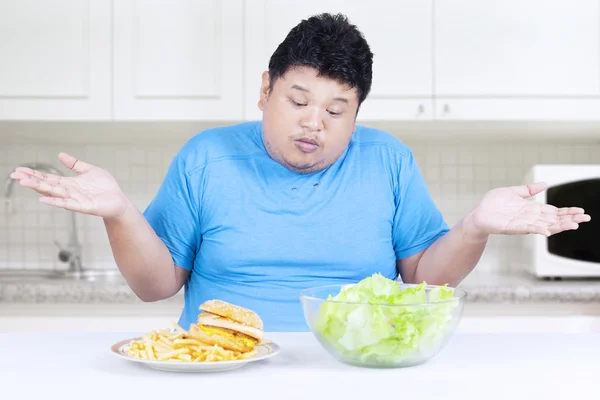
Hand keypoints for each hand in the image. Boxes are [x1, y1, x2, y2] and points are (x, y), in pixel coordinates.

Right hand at [9, 152, 130, 219]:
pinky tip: (42, 199)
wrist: (119, 201)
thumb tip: (60, 154)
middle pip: (46, 185)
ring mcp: (75, 199)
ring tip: (23, 183)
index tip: (19, 170)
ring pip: (53, 193)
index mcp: (69, 184)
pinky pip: (67, 204)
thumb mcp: (89, 170)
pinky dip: (55, 201)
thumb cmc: (105, 187)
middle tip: (14, 175)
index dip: (34, 174)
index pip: (48, 178)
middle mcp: (69, 192)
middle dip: (31, 180)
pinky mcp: (83, 206)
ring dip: (38, 188)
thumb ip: (75, 164)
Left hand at [466, 181, 590, 237]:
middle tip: (586, 218)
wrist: (478, 213)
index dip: (567, 212)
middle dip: (570, 219)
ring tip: (574, 225)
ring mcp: (522, 223)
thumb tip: (545, 184)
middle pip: (553, 219)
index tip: (581, 212)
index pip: (553, 211)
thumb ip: (529, 189)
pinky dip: (538, 230)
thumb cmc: (493, 204)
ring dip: (559, 225)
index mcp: (531, 209)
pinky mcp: (513, 227)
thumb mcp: (513, 192)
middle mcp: (530, 217)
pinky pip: (528, 229)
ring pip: (545, 225)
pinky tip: (548, 231)